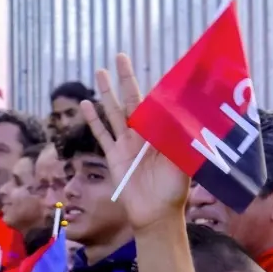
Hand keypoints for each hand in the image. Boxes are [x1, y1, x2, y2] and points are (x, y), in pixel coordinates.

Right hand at [85, 54, 190, 231]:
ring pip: (114, 112)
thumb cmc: (174, 190)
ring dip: (107, 93)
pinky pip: (102, 134)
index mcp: (162, 133)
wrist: (156, 214)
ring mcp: (126, 144)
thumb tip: (186, 118)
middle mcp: (143, 135)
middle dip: (126, 79)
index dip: (155, 86)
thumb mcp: (183, 163)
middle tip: (120, 56)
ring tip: (99, 72)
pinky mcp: (114, 156)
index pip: (157, 104)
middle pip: (132, 100)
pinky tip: (86, 105)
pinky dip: (94, 120)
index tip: (155, 66)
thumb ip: (182, 141)